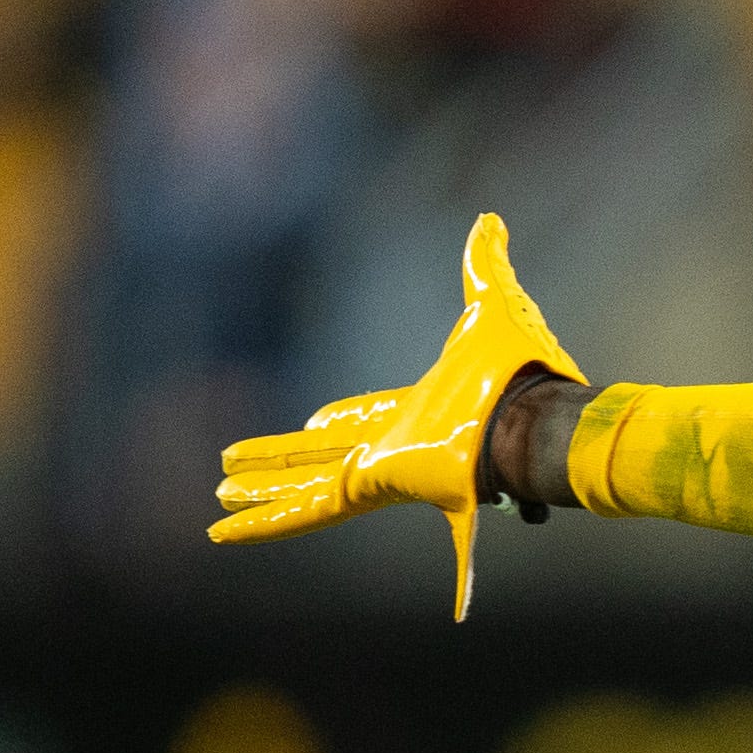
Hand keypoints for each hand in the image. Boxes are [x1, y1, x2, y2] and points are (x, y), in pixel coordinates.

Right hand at [208, 214, 584, 622]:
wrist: (532, 413)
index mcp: (423, 412)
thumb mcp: (492, 303)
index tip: (313, 422)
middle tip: (238, 468)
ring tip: (220, 501)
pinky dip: (265, 522)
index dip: (339, 420)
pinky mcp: (369, 490)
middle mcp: (398, 446)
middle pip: (323, 455)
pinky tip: (222, 534)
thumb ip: (485, 263)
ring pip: (305, 486)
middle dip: (280, 462)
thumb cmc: (520, 368)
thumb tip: (488, 219)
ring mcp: (382, 472)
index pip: (367, 418)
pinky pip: (307, 511)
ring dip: (262, 494)